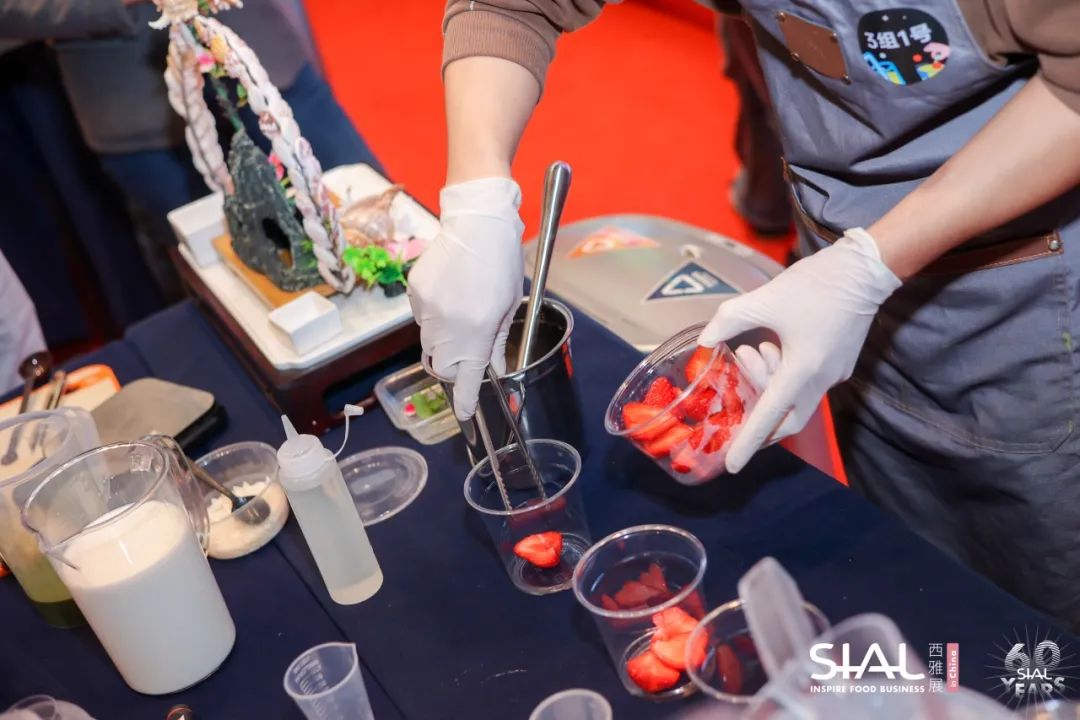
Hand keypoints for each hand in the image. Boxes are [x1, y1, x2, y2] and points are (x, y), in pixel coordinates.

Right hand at [407, 178, 523, 420]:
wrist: (478, 222)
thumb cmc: (502, 262)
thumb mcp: (510, 306)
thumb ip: (499, 342)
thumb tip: (495, 368)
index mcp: (478, 330)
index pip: (468, 377)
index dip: (466, 400)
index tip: (466, 415)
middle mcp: (449, 325)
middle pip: (443, 365)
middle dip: (456, 364)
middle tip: (471, 346)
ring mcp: (428, 309)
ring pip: (430, 343)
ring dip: (445, 340)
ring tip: (462, 311)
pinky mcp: (415, 293)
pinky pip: (421, 318)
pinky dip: (435, 316)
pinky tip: (450, 293)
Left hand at [699, 228, 901, 472]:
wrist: (864, 269)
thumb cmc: (816, 284)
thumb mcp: (764, 298)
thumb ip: (729, 320)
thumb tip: (705, 340)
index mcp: (803, 370)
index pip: (769, 416)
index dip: (748, 443)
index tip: (731, 465)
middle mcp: (822, 379)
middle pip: (788, 420)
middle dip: (760, 423)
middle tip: (735, 411)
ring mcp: (835, 374)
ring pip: (797, 401)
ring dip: (770, 387)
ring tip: (753, 351)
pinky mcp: (840, 363)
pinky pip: (808, 385)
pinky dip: (786, 378)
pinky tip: (773, 347)